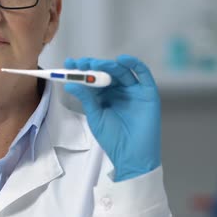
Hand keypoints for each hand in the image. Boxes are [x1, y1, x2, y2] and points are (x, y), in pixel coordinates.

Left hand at [64, 55, 160, 181]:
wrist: (131, 156)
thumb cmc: (113, 138)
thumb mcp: (95, 116)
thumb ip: (86, 98)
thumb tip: (69, 83)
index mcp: (105, 95)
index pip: (92, 78)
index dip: (81, 70)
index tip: (69, 63)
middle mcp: (119, 90)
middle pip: (106, 72)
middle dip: (93, 66)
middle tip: (81, 63)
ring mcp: (134, 90)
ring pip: (121, 71)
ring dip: (108, 65)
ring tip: (95, 64)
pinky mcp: (148, 92)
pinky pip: (143, 74)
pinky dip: (134, 64)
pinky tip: (122, 60)